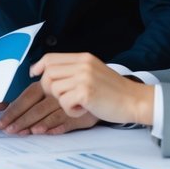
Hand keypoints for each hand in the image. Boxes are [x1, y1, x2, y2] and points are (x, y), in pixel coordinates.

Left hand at [31, 53, 153, 124]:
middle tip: (65, 98)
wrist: (136, 101)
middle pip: (48, 74)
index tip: (34, 74)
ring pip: (54, 90)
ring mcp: (84, 77)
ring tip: (80, 103)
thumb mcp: (94, 71)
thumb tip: (47, 71)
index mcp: (83, 58)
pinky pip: (64, 102)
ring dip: (63, 102)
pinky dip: (71, 110)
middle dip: (50, 90)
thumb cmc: (115, 91)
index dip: (39, 66)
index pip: (51, 58)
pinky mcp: (85, 92)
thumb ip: (74, 69)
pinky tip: (85, 109)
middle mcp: (82, 64)